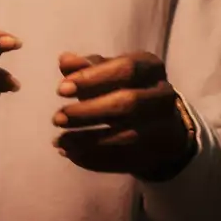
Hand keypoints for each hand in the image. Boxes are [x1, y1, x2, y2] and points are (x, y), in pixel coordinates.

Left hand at [52, 51, 196, 179]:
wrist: (159, 122)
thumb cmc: (125, 87)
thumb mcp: (108, 71)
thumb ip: (87, 66)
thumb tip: (65, 60)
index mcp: (150, 67)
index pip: (125, 68)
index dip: (92, 78)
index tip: (61, 89)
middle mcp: (163, 96)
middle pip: (127, 103)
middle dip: (88, 112)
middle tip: (57, 119)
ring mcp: (163, 127)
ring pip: (126, 135)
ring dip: (87, 140)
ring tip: (60, 141)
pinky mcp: (157, 154)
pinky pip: (125, 159)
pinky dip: (94, 158)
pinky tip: (71, 153)